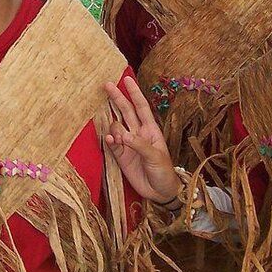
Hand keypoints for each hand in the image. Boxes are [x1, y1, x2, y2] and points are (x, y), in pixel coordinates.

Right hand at [104, 77, 179, 204]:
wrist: (160, 191)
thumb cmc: (164, 171)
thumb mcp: (156, 156)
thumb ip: (139, 144)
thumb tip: (123, 135)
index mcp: (151, 129)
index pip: (141, 107)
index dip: (134, 93)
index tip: (126, 79)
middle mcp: (138, 133)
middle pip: (126, 111)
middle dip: (117, 98)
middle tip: (107, 85)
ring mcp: (128, 144)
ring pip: (116, 127)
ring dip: (114, 128)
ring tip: (118, 140)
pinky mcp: (120, 156)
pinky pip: (111, 143)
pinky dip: (110, 140)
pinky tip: (111, 141)